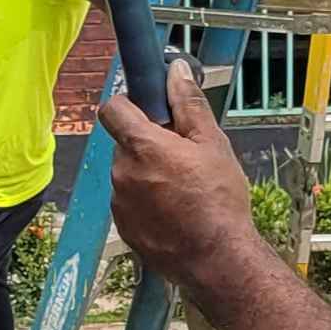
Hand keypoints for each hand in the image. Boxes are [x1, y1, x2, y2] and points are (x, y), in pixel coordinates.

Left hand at [103, 62, 259, 289]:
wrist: (217, 258)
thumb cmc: (218, 200)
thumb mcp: (212, 143)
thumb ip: (188, 104)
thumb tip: (175, 71)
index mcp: (141, 147)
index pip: (112, 109)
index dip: (128, 104)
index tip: (149, 109)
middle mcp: (121, 172)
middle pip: (125, 144)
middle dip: (148, 145)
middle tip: (182, 157)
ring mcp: (119, 202)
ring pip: (128, 174)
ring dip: (148, 174)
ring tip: (184, 189)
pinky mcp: (123, 226)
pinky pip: (130, 202)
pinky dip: (147, 202)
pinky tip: (175, 211)